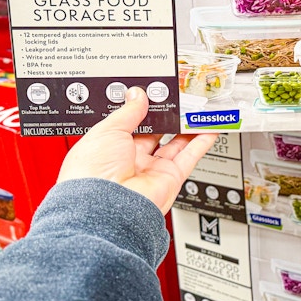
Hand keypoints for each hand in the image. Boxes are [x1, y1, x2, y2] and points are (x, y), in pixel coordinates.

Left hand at [57, 87, 216, 213]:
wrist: (105, 206)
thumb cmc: (92, 174)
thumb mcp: (107, 130)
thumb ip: (127, 112)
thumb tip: (137, 95)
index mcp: (110, 149)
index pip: (132, 124)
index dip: (144, 109)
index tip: (155, 94)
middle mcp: (132, 161)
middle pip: (157, 133)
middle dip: (168, 116)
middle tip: (179, 98)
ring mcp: (152, 171)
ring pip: (176, 144)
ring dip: (188, 127)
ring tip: (197, 108)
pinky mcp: (170, 179)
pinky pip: (189, 157)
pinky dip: (201, 142)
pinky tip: (208, 128)